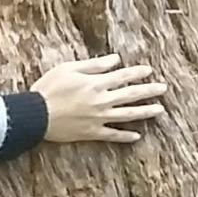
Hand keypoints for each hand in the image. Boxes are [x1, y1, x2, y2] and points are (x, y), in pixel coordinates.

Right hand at [34, 53, 168, 144]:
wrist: (34, 116)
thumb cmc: (48, 89)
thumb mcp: (68, 69)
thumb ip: (94, 65)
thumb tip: (115, 60)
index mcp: (96, 83)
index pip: (123, 76)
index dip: (137, 72)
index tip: (149, 70)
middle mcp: (101, 100)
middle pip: (131, 94)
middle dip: (149, 90)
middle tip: (163, 88)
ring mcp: (97, 118)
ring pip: (127, 115)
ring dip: (145, 112)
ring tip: (159, 110)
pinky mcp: (90, 132)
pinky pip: (111, 135)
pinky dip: (124, 136)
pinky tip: (137, 136)